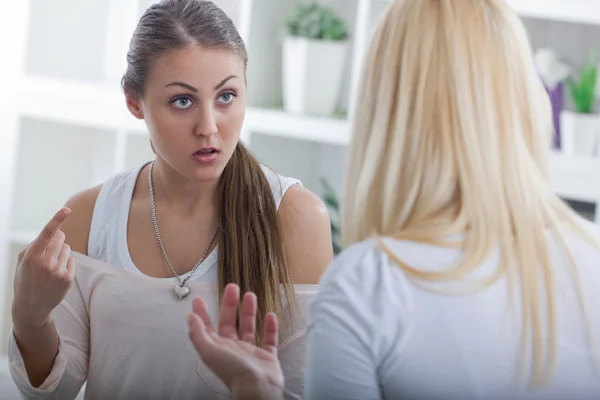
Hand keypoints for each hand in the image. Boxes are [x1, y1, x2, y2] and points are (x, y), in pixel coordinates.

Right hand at [12, 207, 75, 329]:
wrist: (31, 306)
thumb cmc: (26, 278)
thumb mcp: (22, 261)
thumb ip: (35, 245)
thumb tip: (55, 232)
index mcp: (31, 257)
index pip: (46, 234)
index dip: (56, 220)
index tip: (67, 209)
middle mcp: (46, 263)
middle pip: (60, 238)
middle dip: (57, 239)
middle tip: (49, 249)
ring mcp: (58, 272)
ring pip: (67, 248)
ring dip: (60, 252)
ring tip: (50, 265)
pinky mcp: (68, 278)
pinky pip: (71, 259)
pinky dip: (65, 262)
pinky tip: (56, 273)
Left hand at [187, 283, 283, 399]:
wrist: (258, 388)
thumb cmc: (232, 370)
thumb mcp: (209, 351)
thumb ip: (198, 334)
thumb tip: (189, 317)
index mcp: (218, 348)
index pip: (207, 327)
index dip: (202, 313)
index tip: (199, 298)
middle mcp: (232, 348)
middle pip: (229, 322)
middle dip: (229, 304)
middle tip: (232, 287)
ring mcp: (250, 352)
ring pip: (248, 327)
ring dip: (249, 311)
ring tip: (250, 295)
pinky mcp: (267, 356)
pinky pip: (269, 339)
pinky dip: (270, 328)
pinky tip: (271, 315)